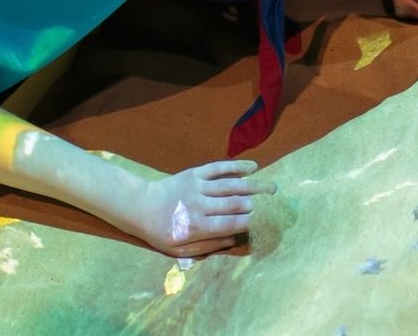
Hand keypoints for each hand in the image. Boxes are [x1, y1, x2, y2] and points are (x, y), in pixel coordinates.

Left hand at [121, 160, 277, 256]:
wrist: (140, 206)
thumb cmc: (161, 232)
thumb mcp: (180, 250)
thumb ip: (208, 246)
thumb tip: (235, 239)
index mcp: (196, 227)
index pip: (231, 224)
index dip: (251, 222)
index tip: (266, 222)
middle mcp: (200, 205)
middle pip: (236, 204)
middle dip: (259, 204)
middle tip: (277, 204)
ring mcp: (198, 186)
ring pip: (232, 185)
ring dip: (255, 185)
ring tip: (273, 187)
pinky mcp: (196, 173)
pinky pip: (220, 168)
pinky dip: (238, 166)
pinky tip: (253, 167)